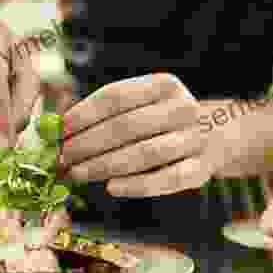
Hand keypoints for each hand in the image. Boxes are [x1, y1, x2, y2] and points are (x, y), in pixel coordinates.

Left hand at [61, 73, 211, 196]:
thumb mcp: (143, 104)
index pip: (116, 97)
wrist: (214, 136)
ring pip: (144, 154)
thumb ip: (107, 113)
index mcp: (165, 85)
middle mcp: (183, 108)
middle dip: (88, 144)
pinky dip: (136, 186)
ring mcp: (195, 139)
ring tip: (76, 174)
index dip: (83, 114)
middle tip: (62, 158)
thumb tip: (57, 128)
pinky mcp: (200, 169)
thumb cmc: (162, 120)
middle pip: (126, 127)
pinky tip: (110, 188)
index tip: (59, 130)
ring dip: (104, 166)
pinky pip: (166, 180)